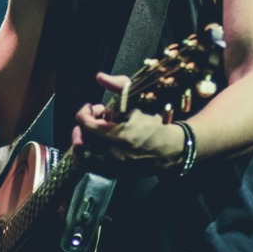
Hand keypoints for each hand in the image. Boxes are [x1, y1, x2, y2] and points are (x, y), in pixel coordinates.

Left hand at [70, 73, 185, 174]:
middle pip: (81, 141)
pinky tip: (96, 145)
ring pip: (82, 157)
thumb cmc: (155, 126)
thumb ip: (119, 87)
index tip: (90, 107)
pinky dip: (88, 154)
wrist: (171, 150)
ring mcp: (112, 167)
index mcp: (119, 135)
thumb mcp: (139, 102)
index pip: (86, 125)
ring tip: (91, 133)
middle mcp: (112, 155)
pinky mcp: (114, 174)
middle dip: (82, 127)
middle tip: (93, 118)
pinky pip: (91, 167)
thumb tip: (100, 76)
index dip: (84, 113)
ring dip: (82, 142)